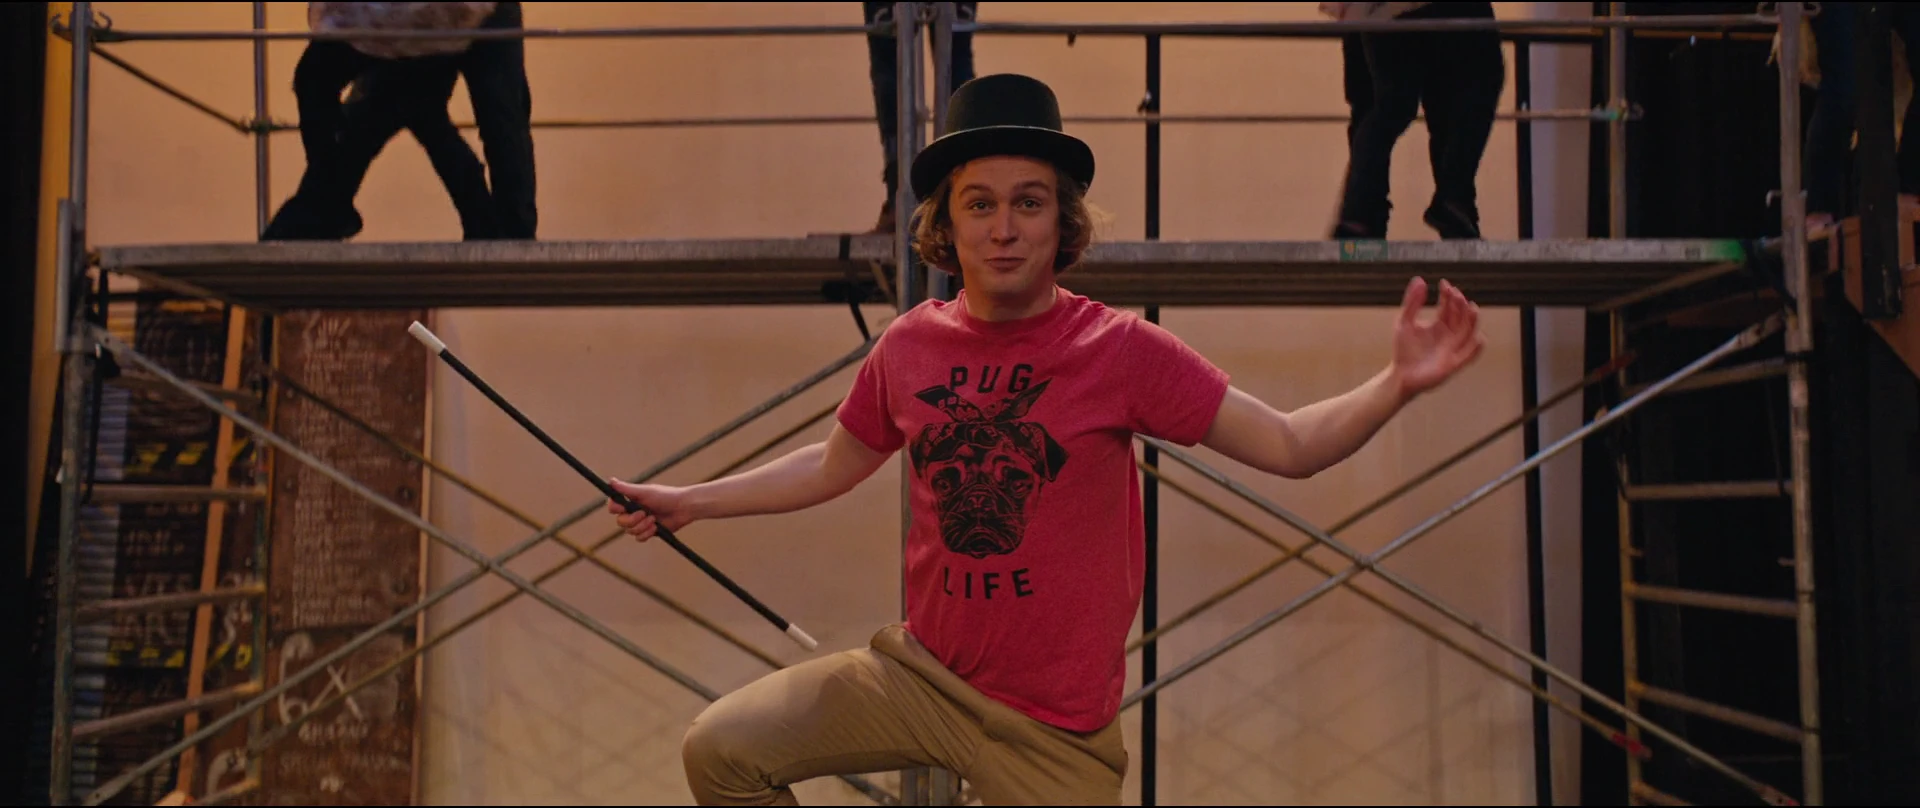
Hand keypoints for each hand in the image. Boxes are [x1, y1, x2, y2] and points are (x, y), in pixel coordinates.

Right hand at [605, 479, 695, 541]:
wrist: (683, 508)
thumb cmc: (665, 496)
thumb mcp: (644, 492)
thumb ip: (626, 489)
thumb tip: (611, 481)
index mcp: (630, 500)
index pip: (613, 506)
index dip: (616, 509)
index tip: (623, 508)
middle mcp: (632, 511)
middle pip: (620, 522)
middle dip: (633, 520)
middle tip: (645, 513)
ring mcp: (640, 522)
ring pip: (630, 531)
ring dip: (642, 526)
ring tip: (654, 519)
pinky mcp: (648, 531)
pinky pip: (639, 538)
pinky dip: (647, 533)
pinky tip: (656, 527)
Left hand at [1389, 277, 1484, 398]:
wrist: (1400, 375)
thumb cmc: (1403, 350)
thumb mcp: (1405, 322)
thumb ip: (1412, 302)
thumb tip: (1420, 280)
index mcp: (1440, 324)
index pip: (1449, 306)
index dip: (1448, 295)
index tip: (1445, 284)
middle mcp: (1450, 335)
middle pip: (1460, 316)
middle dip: (1460, 305)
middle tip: (1456, 294)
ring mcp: (1453, 349)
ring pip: (1468, 332)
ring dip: (1472, 320)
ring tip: (1471, 308)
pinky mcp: (1454, 364)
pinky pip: (1469, 355)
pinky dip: (1476, 348)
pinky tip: (1479, 338)